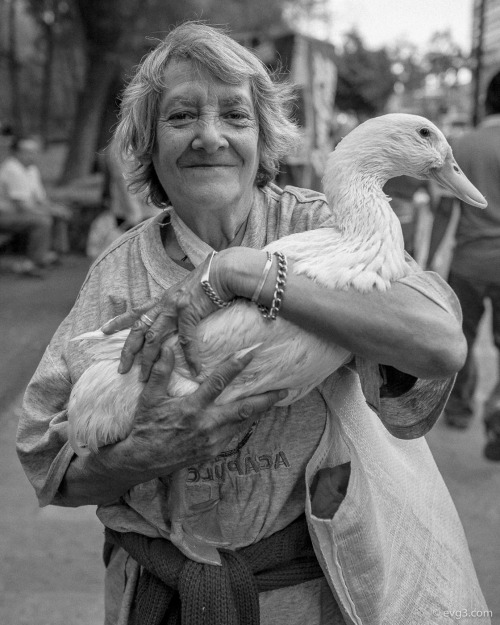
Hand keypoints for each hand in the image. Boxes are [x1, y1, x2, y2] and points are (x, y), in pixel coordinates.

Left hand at [101, 248, 266, 379]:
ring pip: (154, 338)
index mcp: (163, 299)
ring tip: (145, 378)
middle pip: (139, 329)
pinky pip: (187, 339)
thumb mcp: (188, 292)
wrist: (224, 271)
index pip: (136, 311)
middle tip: (121, 370)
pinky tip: (195, 369)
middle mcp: (164, 303)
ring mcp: (175, 307)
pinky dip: (191, 356)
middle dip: (128, 351)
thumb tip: (180, 315)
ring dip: (148, 360)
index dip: (118, 321)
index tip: (103, 331)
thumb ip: (180, 305)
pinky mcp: (190, 311)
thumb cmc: (210, 280)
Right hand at [123, 344, 286, 473]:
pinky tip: (252, 416)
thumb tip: (168, 348)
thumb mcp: (149, 398)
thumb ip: (160, 372)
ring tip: (274, 400)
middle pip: (244, 409)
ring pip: (243, 423)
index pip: (219, 382)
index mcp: (192, 408)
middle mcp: (207, 425)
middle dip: (266, 399)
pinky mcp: (213, 452)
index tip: (251, 353)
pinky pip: (234, 434)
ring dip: (259, 411)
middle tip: (284, 390)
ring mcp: (212, 441)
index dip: (236, 366)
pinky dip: (245, 423)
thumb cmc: (146, 426)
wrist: (143, 460)